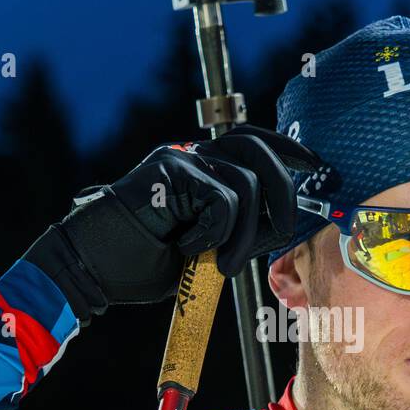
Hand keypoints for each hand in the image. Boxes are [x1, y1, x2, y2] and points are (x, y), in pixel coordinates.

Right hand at [24, 125, 321, 319]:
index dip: (291, 151)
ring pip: (246, 183)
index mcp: (204, 166)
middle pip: (261, 152)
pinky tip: (187, 248)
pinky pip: (221, 200)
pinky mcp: (169, 170)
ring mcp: (181, 158)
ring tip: (223, 265)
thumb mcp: (208, 247)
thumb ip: (241, 229)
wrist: (91, 268)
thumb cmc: (143, 264)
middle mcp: (194, 154)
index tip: (318, 167)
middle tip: (281, 234)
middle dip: (284, 195)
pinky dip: (214, 233)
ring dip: (245, 235)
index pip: (257, 141)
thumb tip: (284, 224)